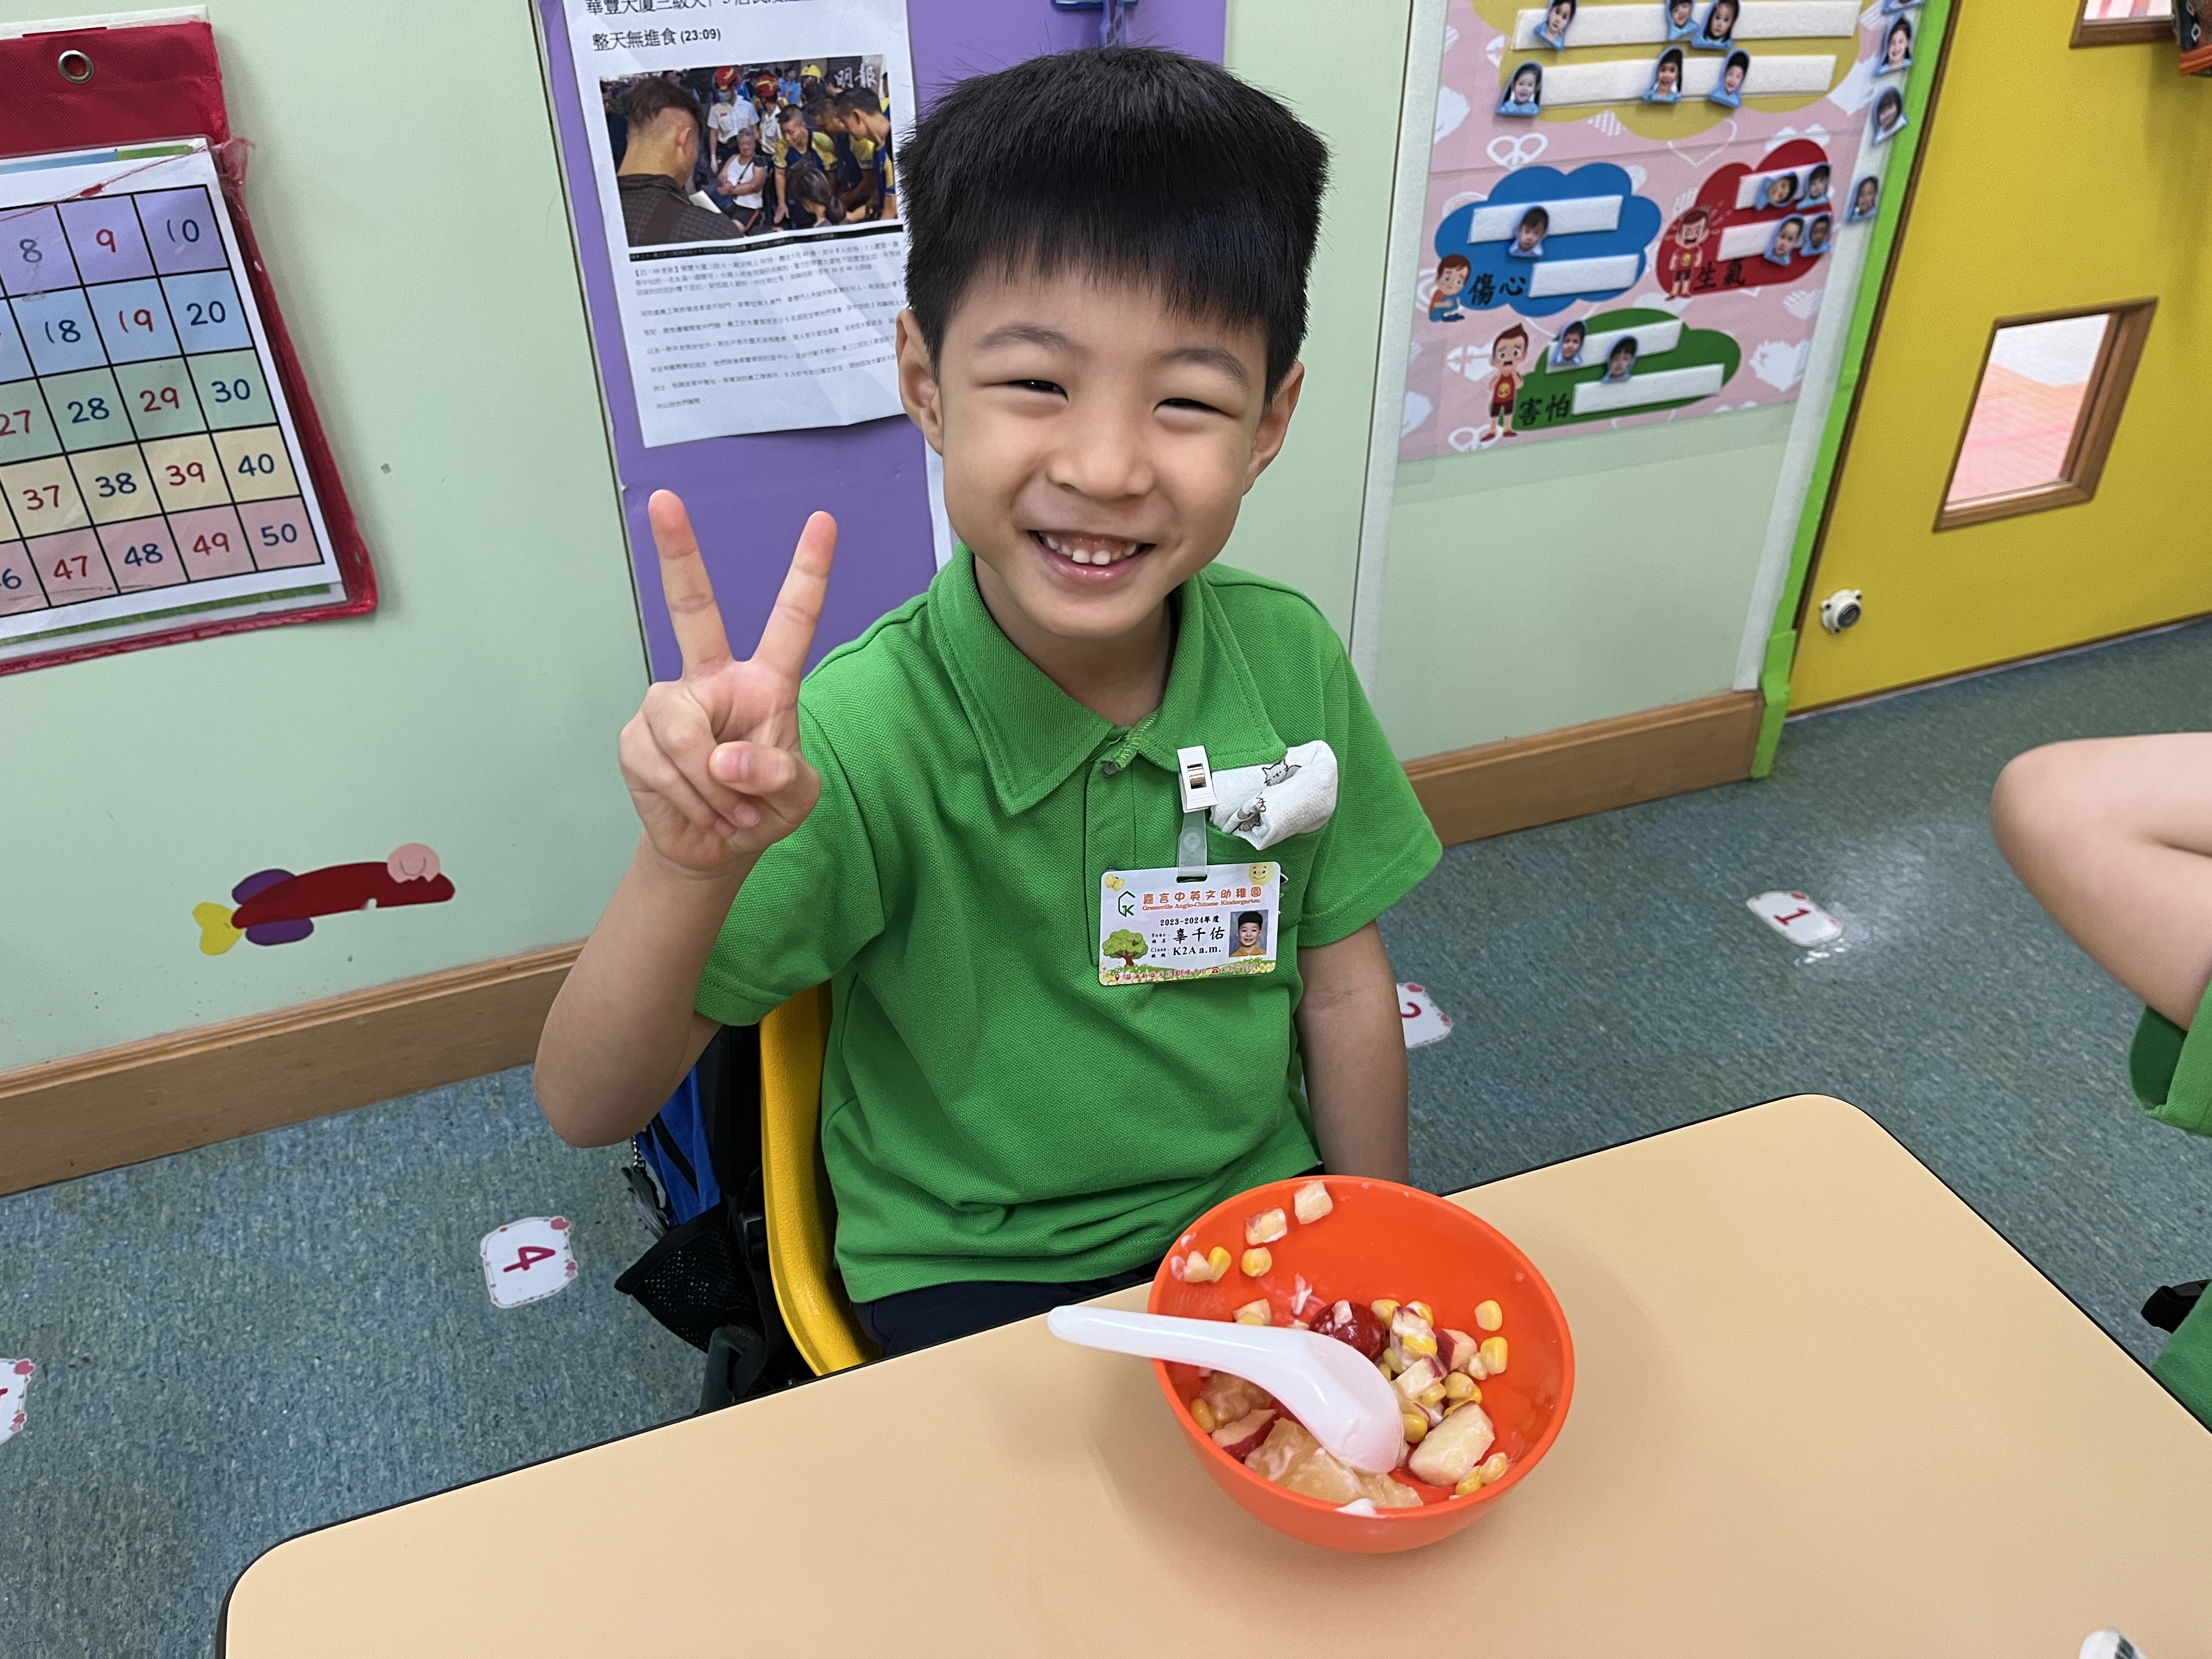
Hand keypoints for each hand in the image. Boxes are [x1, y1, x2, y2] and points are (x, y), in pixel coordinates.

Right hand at [619, 492, 836, 873]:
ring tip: (729, 808)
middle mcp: (712, 679)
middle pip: (691, 607)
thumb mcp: (795, 799)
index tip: (824, 522)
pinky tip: (701, 810)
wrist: (713, 847)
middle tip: (662, 500)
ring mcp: (669, 704)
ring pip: (681, 727)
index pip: (791, 620)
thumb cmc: (761, 809)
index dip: (808, 572)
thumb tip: (725, 759)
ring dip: (711, 784)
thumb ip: (778, 775)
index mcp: (765, 682)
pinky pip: (661, 763)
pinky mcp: (637, 737)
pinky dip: (688, 798)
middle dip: (677, 553)